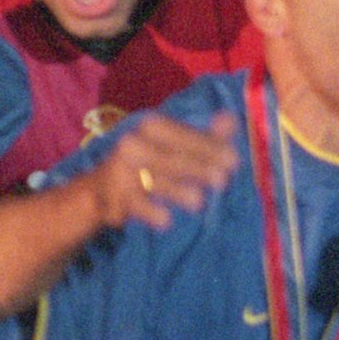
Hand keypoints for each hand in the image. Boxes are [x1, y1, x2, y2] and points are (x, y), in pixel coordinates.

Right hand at [89, 110, 240, 232]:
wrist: (104, 186)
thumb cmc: (151, 160)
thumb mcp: (176, 144)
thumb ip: (206, 135)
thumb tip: (231, 118)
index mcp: (151, 126)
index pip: (182, 135)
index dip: (209, 147)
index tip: (234, 160)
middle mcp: (133, 144)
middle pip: (170, 158)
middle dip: (198, 169)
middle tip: (223, 181)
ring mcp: (121, 170)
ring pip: (153, 181)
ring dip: (177, 191)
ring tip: (199, 202)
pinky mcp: (115, 196)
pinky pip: (135, 204)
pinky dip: (150, 212)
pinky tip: (166, 221)